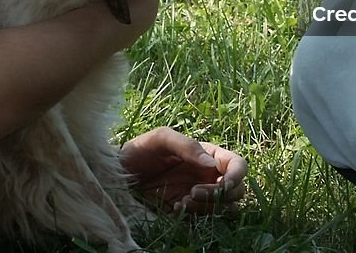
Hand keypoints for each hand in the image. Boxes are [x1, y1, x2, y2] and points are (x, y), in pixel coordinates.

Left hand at [119, 126, 246, 213]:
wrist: (118, 174)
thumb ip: (187, 146)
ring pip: (223, 207)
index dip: (237, 175)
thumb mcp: (161, 139)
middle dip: (220, 194)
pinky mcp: (188, 209)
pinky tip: (175, 207)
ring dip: (208, 207)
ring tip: (183, 201)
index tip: (224, 184)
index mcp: (208, 154)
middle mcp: (208, 174)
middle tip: (194, 193)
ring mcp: (199, 193)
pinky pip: (203, 217)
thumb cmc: (140, 150)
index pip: (237, 165)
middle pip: (236, 190)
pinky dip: (194, 215)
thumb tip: (212, 164)